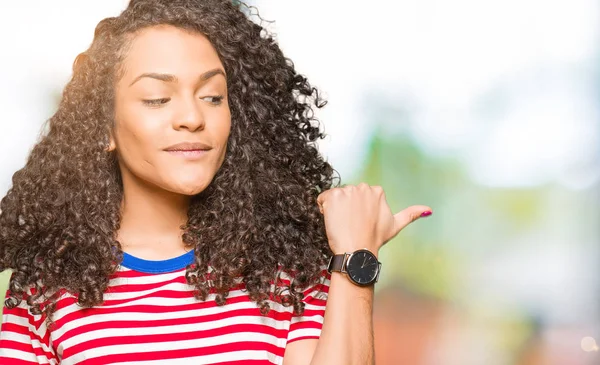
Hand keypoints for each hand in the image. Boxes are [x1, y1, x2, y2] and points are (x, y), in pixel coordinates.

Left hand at [317, 183, 431, 254]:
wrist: (356, 250)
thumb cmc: (374, 239)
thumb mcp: (395, 225)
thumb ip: (411, 214)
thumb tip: (428, 209)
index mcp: (377, 190)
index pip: (359, 195)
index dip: (357, 209)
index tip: (360, 221)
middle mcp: (362, 187)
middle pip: (346, 194)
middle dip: (346, 207)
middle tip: (351, 224)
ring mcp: (347, 191)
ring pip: (334, 197)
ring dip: (335, 209)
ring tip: (343, 224)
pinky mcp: (332, 196)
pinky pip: (322, 199)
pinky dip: (323, 209)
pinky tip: (332, 221)